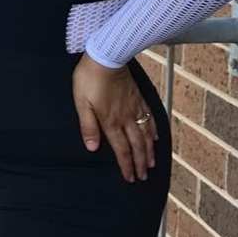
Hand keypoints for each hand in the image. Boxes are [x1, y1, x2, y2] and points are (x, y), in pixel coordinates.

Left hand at [72, 53, 157, 182]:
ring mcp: (135, 108)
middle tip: (144, 177)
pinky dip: (154, 131)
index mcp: (110, 122)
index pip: (121, 150)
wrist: (107, 57)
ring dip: (149, 151)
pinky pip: (149, 118)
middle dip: (140, 163)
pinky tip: (156, 137)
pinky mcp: (139, 98)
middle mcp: (126, 118)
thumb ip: (88, 126)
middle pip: (136, 146)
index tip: (131, 178)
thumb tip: (92, 148)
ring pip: (146, 135)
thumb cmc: (89, 79)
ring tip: (151, 163)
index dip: (126, 166)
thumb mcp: (81, 103)